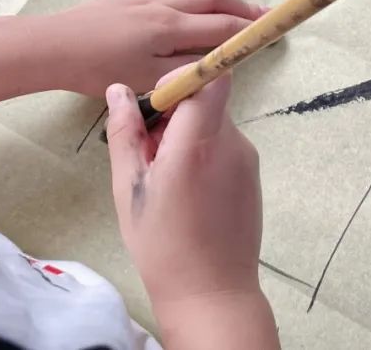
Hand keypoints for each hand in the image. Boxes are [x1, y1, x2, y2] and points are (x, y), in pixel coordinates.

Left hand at [32, 0, 266, 97]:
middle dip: (239, 2)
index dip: (248, 29)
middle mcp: (160, 2)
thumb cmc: (98, 71)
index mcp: (171, 27)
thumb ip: (186, 71)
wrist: (52, 50)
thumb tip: (217, 65)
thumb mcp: (148, 80)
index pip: (221, 26)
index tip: (268, 30)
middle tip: (257, 12)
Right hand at [105, 73, 278, 348]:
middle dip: (175, 113)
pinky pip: (225, 145)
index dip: (181, 80)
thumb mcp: (129, 188)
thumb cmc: (163, 245)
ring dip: (187, 135)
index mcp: (199, 143)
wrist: (212, 293)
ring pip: (214, 123)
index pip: (210, 78)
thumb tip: (118, 91)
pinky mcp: (252, 174)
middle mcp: (232, 143)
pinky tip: (186, 191)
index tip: (156, 105)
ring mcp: (247, 159)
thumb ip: (124, 134)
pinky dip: (203, 153)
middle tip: (148, 151)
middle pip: (207, 100)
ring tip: (165, 178)